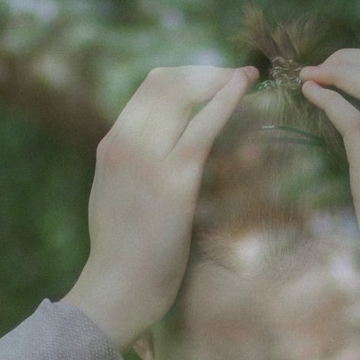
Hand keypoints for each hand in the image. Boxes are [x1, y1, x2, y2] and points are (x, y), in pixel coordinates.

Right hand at [63, 65, 254, 348]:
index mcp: (112, 145)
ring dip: (219, 79)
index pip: (149, 90)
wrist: (115, 288)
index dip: (187, 77)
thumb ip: (133, 173)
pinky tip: (243, 88)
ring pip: (182, 93)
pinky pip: (202, 126)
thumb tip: (158, 162)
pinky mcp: (173, 179)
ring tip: (248, 77)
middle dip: (205, 72)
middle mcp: (125, 142)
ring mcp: (146, 158)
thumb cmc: (123, 256)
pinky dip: (225, 99)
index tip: (213, 81)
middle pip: (166, 81)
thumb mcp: (118, 200)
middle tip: (237, 76)